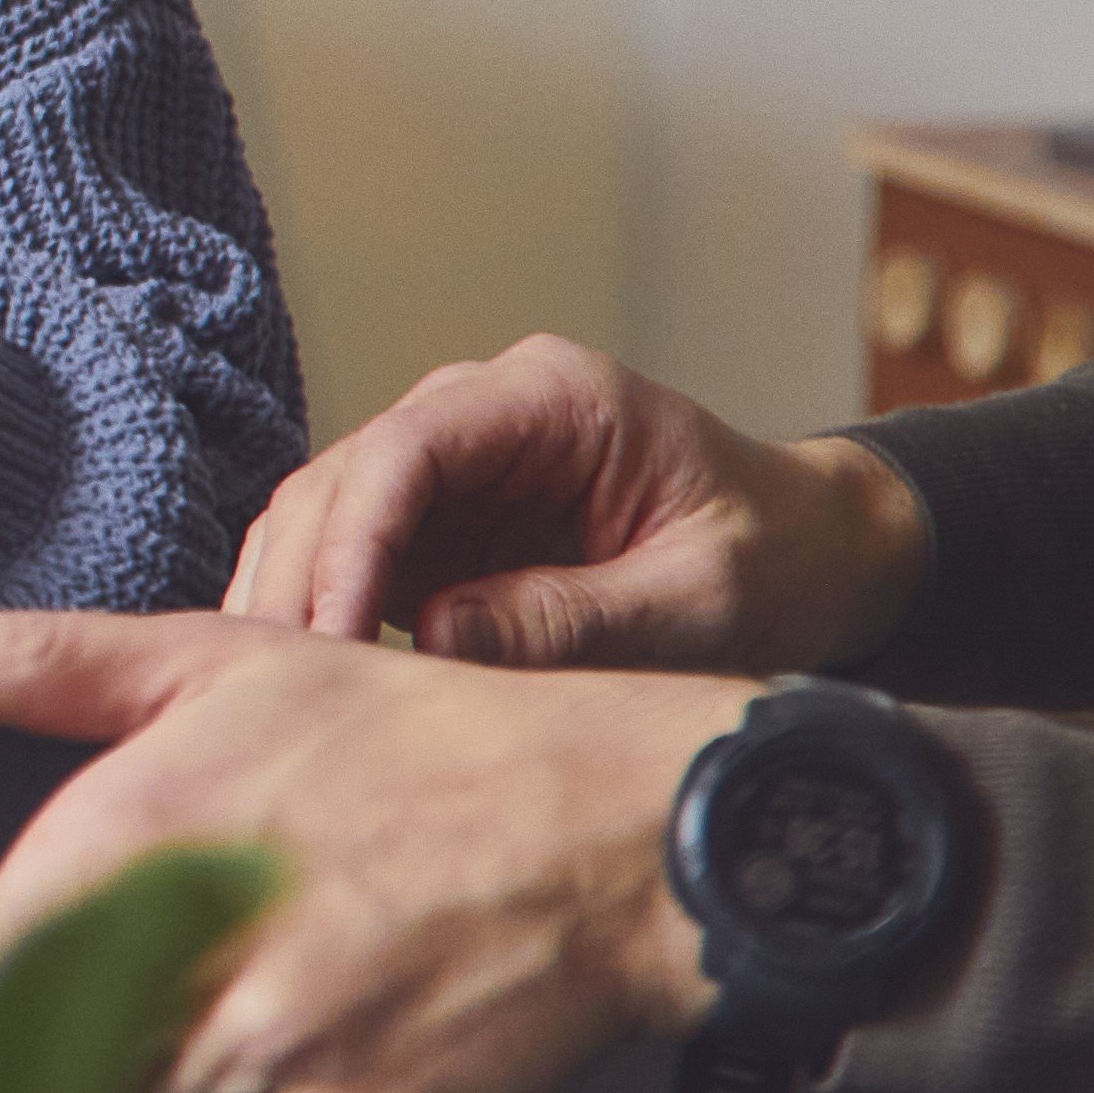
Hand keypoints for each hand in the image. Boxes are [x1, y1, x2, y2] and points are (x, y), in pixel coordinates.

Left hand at [0, 611, 748, 1092]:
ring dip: (157, 1083)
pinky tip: (320, 1027)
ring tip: (239, 991)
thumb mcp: (211, 665)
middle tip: (112, 1004)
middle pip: (47, 1072)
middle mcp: (199, 957)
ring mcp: (280, 1060)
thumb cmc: (414, 740)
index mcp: (135, 830)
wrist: (618, 834)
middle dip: (46, 1056)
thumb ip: (21, 666)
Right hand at [225, 333, 933, 672]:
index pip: (409, 449)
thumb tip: (437, 636)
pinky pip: (355, 561)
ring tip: (275, 696)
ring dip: (295, 600)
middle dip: (299, 579)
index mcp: (551, 396)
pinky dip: (323, 616)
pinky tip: (307, 683)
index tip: (332, 635)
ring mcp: (456, 468)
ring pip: (327, 518)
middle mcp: (482, 413)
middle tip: (276, 687)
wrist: (818, 552)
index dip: (353, 541)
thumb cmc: (779, 559)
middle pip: (344, 479)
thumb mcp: (698, 599)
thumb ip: (575, 615)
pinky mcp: (445, 526)